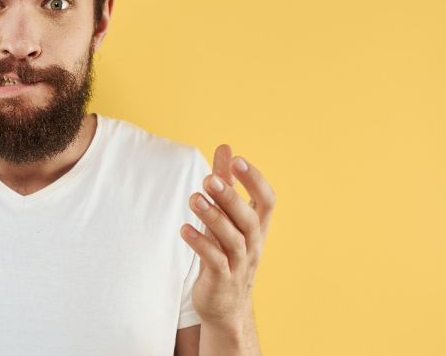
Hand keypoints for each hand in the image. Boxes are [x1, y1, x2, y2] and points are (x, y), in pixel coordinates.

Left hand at [180, 144, 275, 327]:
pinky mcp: (222, 279)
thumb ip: (226, 182)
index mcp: (257, 226)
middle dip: (230, 198)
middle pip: (249, 218)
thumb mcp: (226, 216)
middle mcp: (253, 243)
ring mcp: (239, 263)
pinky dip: (201, 244)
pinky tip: (184, 229)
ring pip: (232, 238)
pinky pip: (214, 260)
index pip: (267, 200)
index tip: (237, 160)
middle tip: (208, 180)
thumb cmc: (225, 251)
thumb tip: (225, 148)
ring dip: (212, 217)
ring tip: (193, 199)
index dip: (255, 179)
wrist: (225, 304)